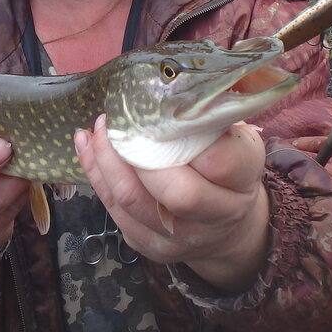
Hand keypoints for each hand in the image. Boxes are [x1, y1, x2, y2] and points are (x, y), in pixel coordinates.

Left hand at [75, 115, 269, 292]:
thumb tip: (174, 85)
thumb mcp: (234, 138)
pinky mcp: (151, 246)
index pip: (220, 162)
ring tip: (99, 129)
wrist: (227, 227)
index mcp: (243, 181)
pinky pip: (114, 211)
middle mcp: (219, 216)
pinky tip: (88, 146)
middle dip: (139, 153)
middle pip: (177, 193)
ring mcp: (183, 237)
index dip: (188, 136)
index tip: (162, 111)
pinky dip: (96, 174)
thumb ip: (211, 117)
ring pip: (134, 201)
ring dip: (107, 160)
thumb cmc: (226, 167)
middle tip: (121, 121)